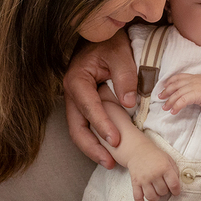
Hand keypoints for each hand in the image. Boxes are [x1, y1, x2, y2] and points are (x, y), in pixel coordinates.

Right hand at [64, 33, 137, 167]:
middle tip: (109, 162)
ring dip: (92, 148)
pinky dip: (95, 140)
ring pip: (78, 130)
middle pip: (76, 127)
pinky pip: (85, 126)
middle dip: (92, 147)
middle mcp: (71, 93)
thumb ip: (125, 78)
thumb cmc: (109, 43)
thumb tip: (129, 103)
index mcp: (77, 80)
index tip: (116, 140)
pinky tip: (108, 150)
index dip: (101, 125)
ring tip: (110, 162)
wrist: (101, 37)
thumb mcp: (120, 54)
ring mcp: (76, 101)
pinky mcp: (83, 105)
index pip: (88, 108)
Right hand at [127, 149, 181, 200]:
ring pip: (151, 197)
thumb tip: (178, 186)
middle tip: (164, 186)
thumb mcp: (169, 160)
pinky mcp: (135, 183)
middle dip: (165, 191)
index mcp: (164, 168)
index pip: (174, 185)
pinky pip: (137, 197)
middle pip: (163, 192)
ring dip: (156, 197)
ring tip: (156, 192)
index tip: (176, 191)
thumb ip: (175, 172)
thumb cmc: (156, 156)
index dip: (176, 191)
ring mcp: (144, 179)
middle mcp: (154, 174)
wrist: (138, 150)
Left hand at [159, 73, 200, 114]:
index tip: (164, 87)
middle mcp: (194, 80)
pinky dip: (176, 106)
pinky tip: (173, 111)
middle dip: (166, 92)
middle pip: (175, 85)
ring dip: (170, 102)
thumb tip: (184, 95)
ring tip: (165, 108)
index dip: (169, 81)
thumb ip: (194, 88)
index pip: (179, 77)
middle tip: (160, 98)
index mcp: (195, 77)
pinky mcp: (197, 94)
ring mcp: (195, 86)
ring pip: (177, 94)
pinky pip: (183, 100)